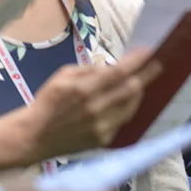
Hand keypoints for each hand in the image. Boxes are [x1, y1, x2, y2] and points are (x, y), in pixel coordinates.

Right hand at [22, 49, 160, 160]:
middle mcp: (96, 108)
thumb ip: (89, 70)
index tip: (149, 51)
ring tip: (142, 81)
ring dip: (138, 92)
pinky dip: (128, 108)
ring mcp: (102, 126)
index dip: (137, 61)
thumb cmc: (47, 102)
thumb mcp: (62, 76)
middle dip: (147, 75)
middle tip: (157, 65)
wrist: (33, 136)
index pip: (118, 72)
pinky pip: (123, 120)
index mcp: (84, 90)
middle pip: (131, 90)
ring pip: (131, 106)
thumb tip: (111, 68)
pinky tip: (128, 100)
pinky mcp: (104, 139)